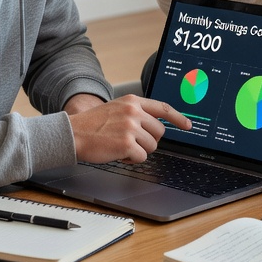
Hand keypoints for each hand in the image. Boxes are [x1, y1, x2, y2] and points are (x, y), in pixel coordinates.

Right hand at [67, 96, 190, 163]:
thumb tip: (156, 126)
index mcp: (132, 101)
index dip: (178, 117)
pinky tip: (118, 153)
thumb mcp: (116, 109)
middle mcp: (134, 112)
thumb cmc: (93, 124)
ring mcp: (131, 127)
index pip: (163, 108)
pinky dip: (131, 159)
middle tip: (132, 141)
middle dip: (149, 140)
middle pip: (159, 132)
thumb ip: (136, 112)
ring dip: (139, 151)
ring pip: (152, 146)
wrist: (72, 133)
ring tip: (120, 145)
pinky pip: (141, 157)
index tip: (188, 125)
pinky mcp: (127, 144)